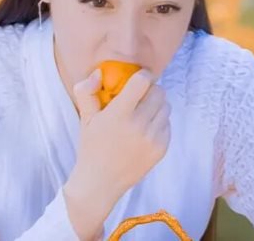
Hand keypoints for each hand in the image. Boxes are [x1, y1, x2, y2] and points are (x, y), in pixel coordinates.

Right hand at [63, 68, 171, 239]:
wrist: (101, 182)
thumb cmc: (92, 146)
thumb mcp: (85, 117)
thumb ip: (86, 90)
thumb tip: (98, 73)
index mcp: (119, 114)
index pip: (142, 81)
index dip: (142, 75)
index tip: (138, 78)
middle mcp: (139, 125)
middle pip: (158, 92)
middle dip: (150, 90)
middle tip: (139, 97)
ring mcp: (153, 138)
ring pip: (166, 106)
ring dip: (156, 105)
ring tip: (142, 113)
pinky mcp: (161, 148)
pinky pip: (168, 124)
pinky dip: (159, 122)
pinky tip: (145, 129)